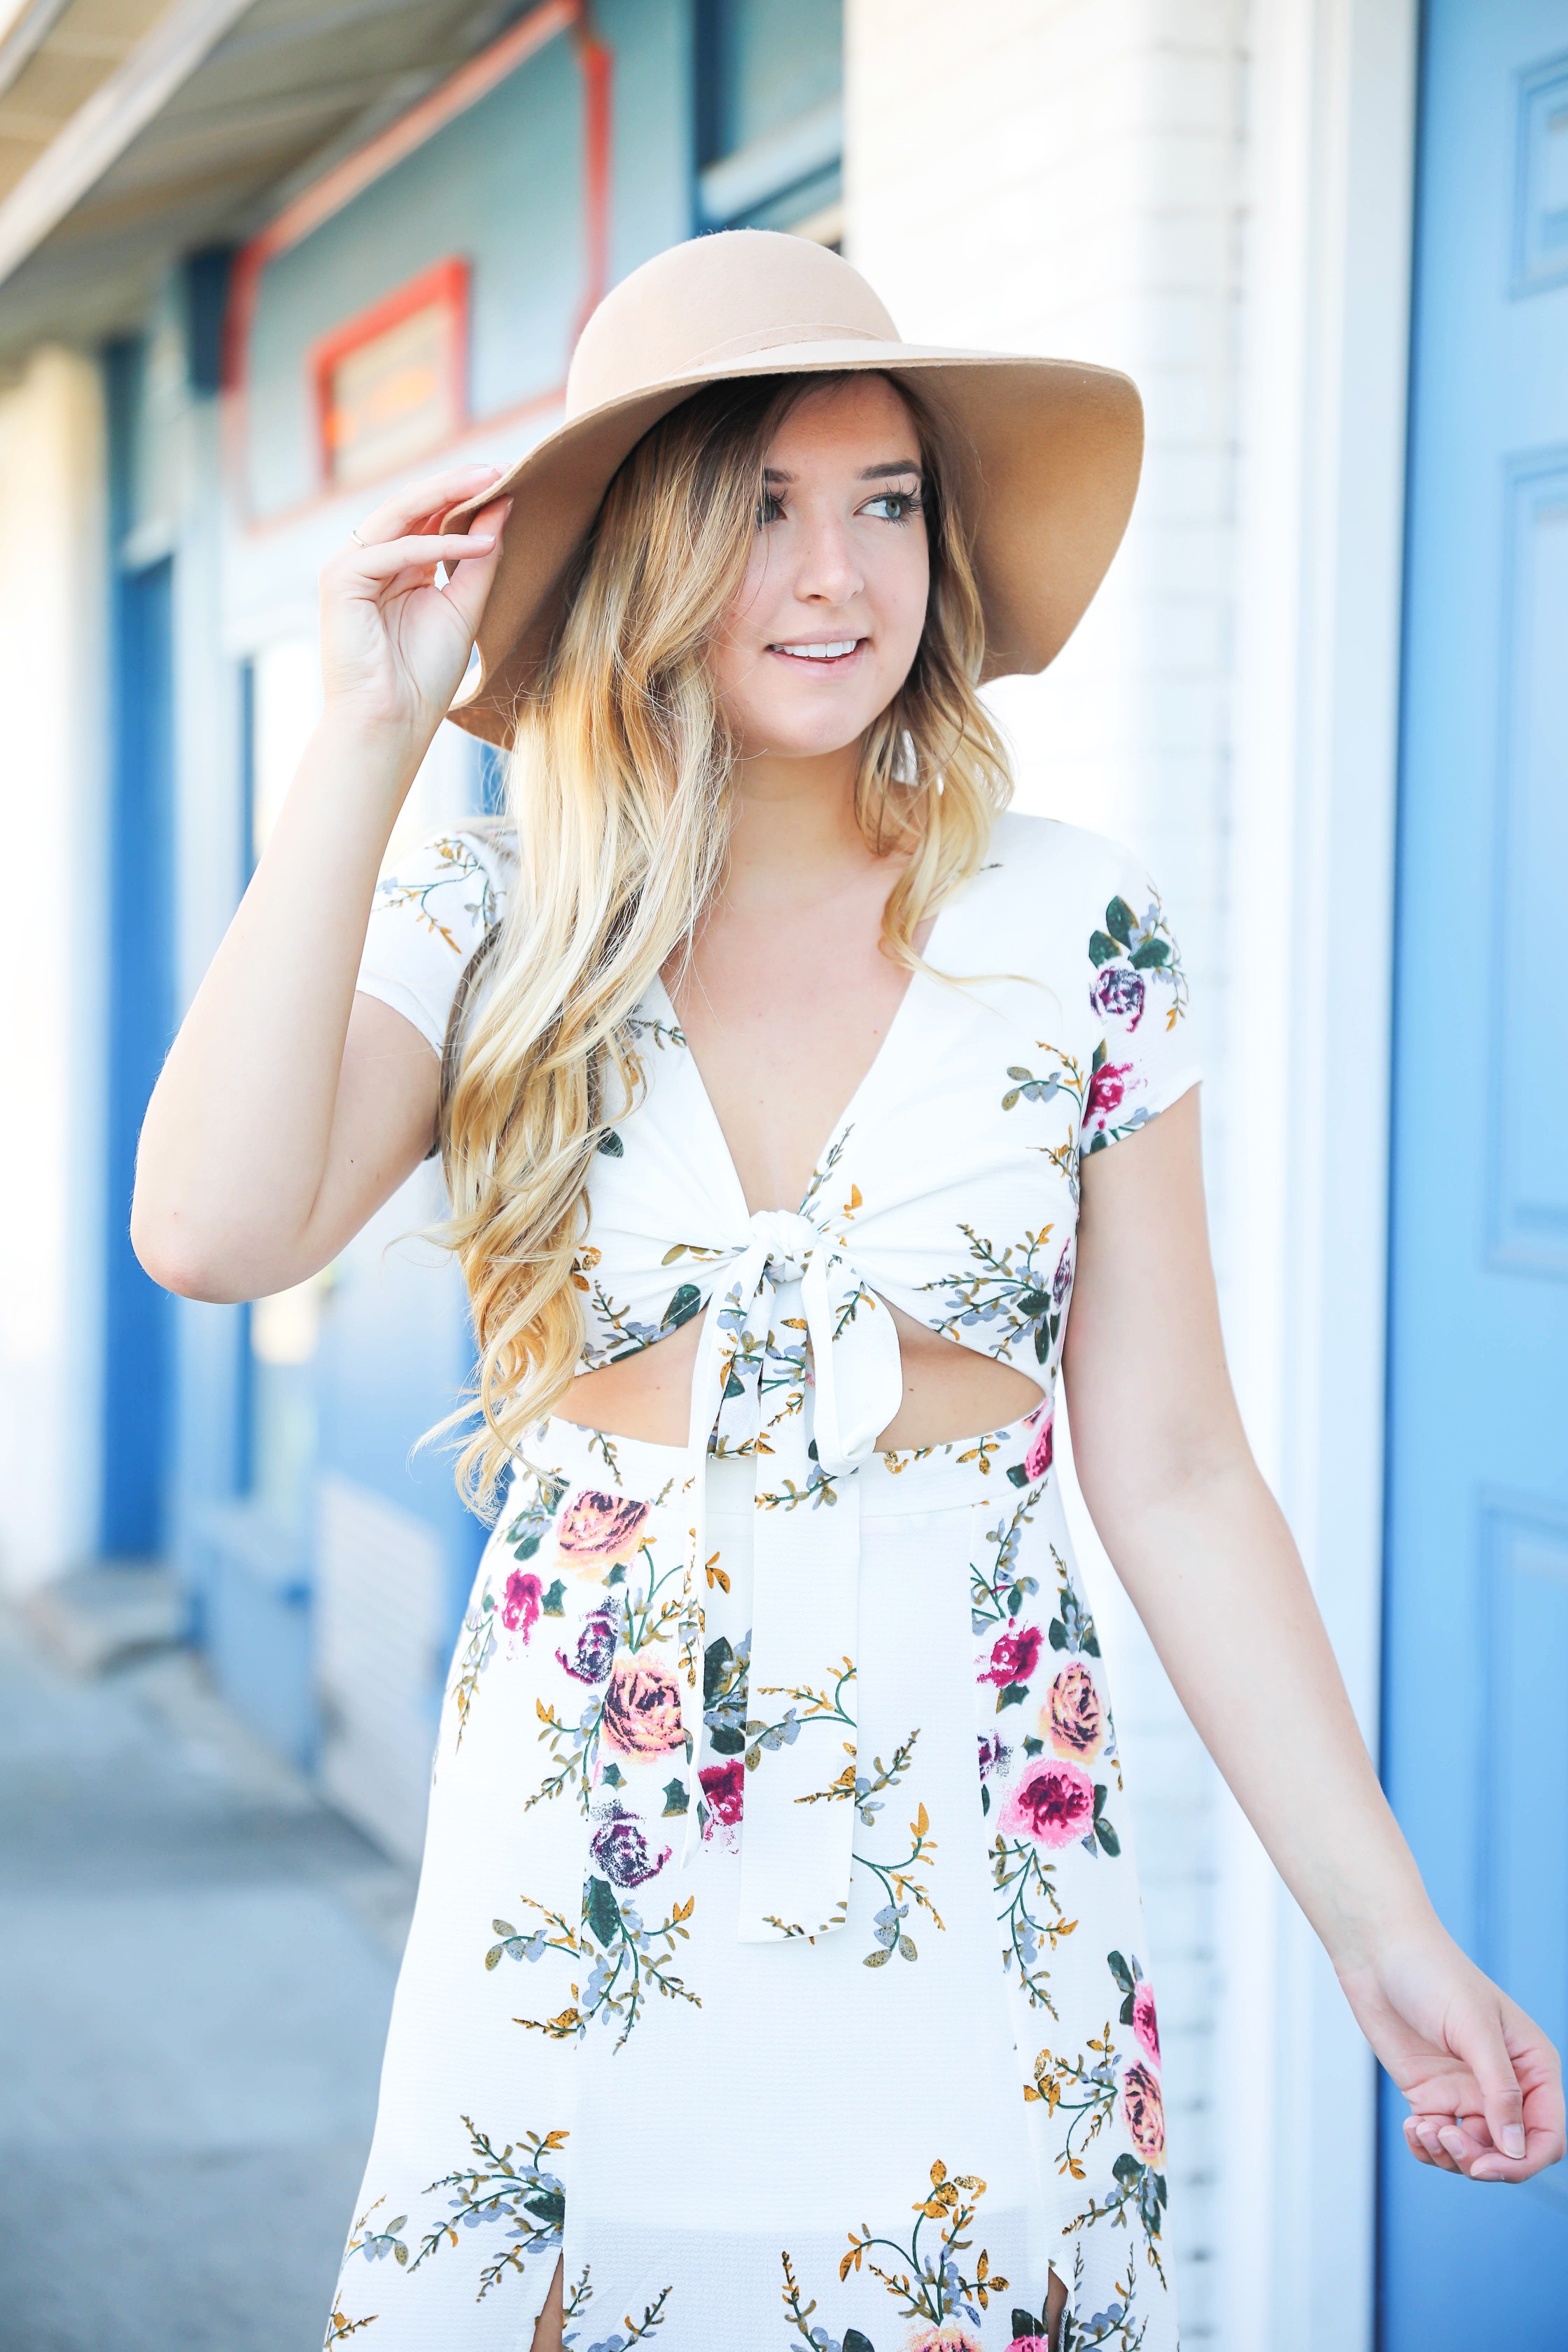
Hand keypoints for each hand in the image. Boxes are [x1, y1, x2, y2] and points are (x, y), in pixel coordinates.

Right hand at [318, 464, 510, 748]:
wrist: (391, 723)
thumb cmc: (423, 676)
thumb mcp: (464, 607)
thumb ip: (480, 559)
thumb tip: (503, 505)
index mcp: (397, 565)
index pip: (430, 514)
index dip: (466, 494)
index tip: (510, 478)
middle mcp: (371, 560)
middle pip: (413, 504)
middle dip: (457, 483)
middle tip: (502, 468)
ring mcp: (350, 567)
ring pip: (399, 513)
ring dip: (447, 496)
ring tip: (492, 484)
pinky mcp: (340, 581)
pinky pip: (394, 550)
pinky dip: (438, 545)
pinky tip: (478, 543)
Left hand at [1337, 1921, 1564, 2182]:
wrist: (1379, 1953)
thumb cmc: (1433, 1974)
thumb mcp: (1474, 2028)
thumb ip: (1500, 2090)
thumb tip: (1516, 2149)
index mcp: (1532, 2066)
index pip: (1546, 2136)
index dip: (1523, 2161)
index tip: (1486, 2165)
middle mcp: (1504, 2085)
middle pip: (1510, 2153)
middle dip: (1481, 2162)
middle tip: (1446, 2139)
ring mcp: (1466, 2092)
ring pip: (1474, 2155)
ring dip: (1450, 2157)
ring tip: (1424, 2128)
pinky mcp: (1431, 2095)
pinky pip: (1439, 2142)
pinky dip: (1427, 2147)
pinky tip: (1412, 2127)